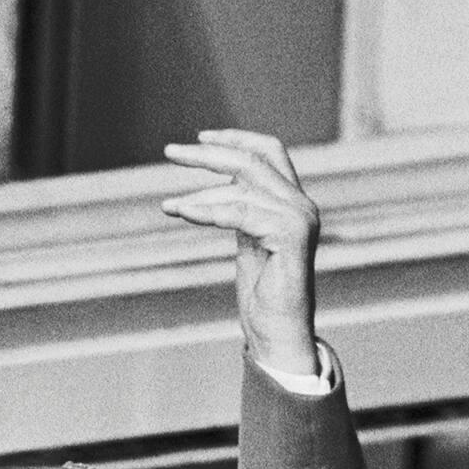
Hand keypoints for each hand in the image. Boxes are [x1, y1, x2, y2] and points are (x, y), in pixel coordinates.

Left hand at [161, 129, 320, 376]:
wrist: (277, 330)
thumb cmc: (261, 292)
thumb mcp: (247, 241)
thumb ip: (241, 212)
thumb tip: (216, 190)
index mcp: (291, 201)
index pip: (269, 152)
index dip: (236, 139)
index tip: (201, 137)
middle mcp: (301, 205)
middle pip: (254, 160)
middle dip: (209, 154)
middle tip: (169, 152)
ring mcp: (299, 219)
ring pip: (243, 186)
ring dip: (199, 193)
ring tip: (168, 206)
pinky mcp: (291, 236)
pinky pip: (241, 212)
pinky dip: (208, 210)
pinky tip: (182, 212)